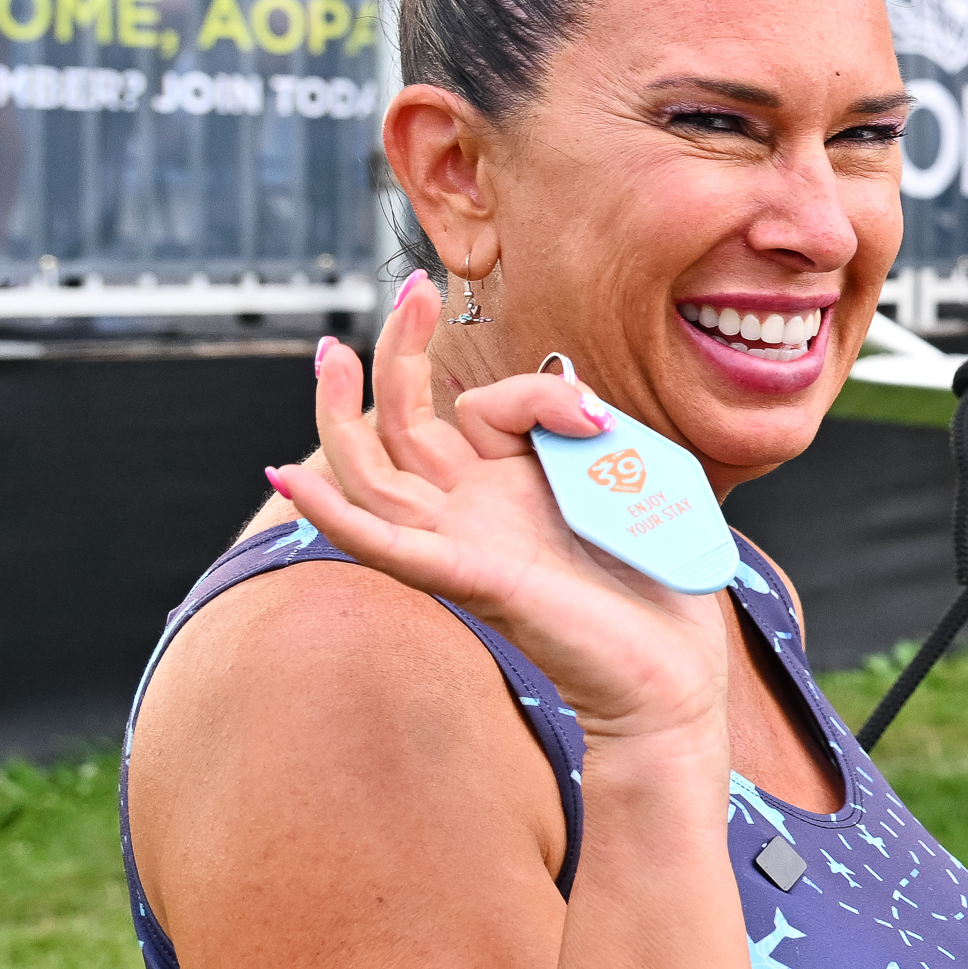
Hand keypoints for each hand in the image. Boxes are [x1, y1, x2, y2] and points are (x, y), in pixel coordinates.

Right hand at [262, 276, 730, 746]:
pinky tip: (294, 482)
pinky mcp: (474, 583)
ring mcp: (465, 547)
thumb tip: (574, 398)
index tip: (592, 410)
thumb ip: (592, 434)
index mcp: (508, 488)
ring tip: (327, 353)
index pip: (480, 409)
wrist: (673, 678)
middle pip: (401, 427)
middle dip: (397, 355)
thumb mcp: (633, 482)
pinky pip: (389, 547)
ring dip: (340, 415)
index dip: (531, 393)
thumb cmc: (657, 592)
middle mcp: (474, 514)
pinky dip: (339, 517)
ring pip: (372, 476)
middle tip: (411, 291)